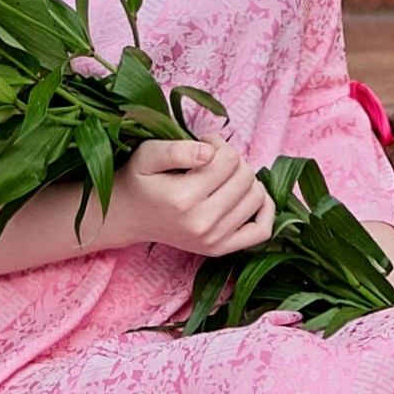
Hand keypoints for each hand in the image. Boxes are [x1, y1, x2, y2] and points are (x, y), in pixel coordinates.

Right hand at [90, 131, 279, 259]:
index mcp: (183, 198)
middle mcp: (202, 224)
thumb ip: (178, 150)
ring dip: (245, 179)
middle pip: (245, 177)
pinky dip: (265, 209)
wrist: (128, 216)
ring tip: (223, 175)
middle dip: (232, 159)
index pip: (228, 160)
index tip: (202, 143)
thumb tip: (210, 151)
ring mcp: (213, 240)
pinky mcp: (220, 250)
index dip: (218, 143)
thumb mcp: (148, 154)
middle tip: (211, 158)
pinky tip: (249, 194)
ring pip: (256, 197)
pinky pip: (261, 230)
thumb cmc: (139, 180)